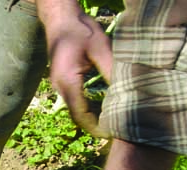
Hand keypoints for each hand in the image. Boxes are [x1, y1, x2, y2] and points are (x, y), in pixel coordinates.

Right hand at [36, 0, 112, 135]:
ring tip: (113, 124)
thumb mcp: (101, 48)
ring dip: (92, 118)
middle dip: (96, 127)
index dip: (97, 128)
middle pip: (78, 116)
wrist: (59, 18)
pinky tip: (103, 108)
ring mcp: (59, 86)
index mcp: (68, 82)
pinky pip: (75, 101)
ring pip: (76, 110)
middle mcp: (60, 88)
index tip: (113, 135)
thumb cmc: (80, 30)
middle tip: (116, 133)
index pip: (82, 114)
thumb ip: (112, 71)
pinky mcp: (62, 82)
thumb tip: (128, 92)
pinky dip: (88, 108)